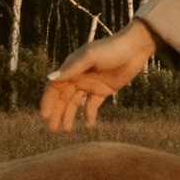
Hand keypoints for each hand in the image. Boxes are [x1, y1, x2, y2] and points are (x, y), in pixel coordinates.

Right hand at [40, 19, 156, 130]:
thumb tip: (50, 78)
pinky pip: (93, 105)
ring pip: (76, 103)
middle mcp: (78, 77)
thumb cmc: (110, 49)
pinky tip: (90, 125)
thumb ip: (70, 69)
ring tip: (67, 130)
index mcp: (71, 68)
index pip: (54, 88)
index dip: (48, 102)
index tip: (44, 117)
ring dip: (70, 116)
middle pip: (63, 98)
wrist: (135, 48)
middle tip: (53, 130)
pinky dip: (90, 115)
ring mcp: (91, 84)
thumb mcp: (89, 57)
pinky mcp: (104, 90)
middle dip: (57, 113)